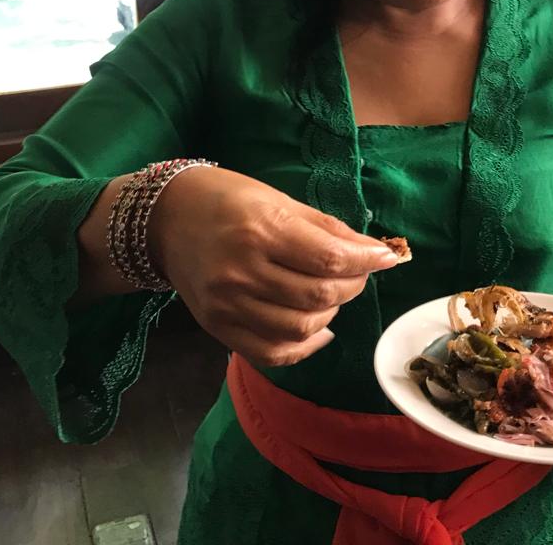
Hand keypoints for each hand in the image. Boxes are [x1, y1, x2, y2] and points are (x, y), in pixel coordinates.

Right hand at [147, 166, 401, 367]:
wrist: (165, 219)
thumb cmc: (227, 199)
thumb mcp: (278, 200)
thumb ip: (327, 228)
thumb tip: (375, 251)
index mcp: (261, 229)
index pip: (329, 259)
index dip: (367, 262)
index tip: (387, 258)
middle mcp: (242, 271)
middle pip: (319, 296)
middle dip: (352, 287)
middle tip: (357, 274)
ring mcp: (227, 305)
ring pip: (300, 329)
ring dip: (330, 315)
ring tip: (331, 295)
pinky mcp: (217, 328)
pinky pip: (271, 353)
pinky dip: (304, 347)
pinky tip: (317, 330)